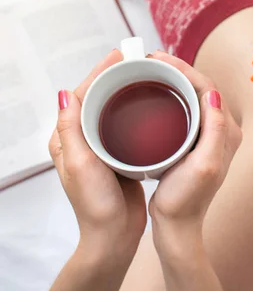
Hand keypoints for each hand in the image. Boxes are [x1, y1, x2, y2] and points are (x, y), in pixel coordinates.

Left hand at [49, 50, 146, 260]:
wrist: (114, 235)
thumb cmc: (94, 205)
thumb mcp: (80, 164)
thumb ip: (71, 129)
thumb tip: (64, 93)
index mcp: (66, 138)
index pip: (80, 95)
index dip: (98, 73)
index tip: (118, 56)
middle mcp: (81, 138)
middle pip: (96, 97)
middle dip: (113, 76)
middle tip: (135, 59)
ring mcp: (100, 145)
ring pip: (111, 107)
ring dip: (125, 88)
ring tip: (144, 73)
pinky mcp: (118, 153)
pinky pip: (125, 122)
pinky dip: (135, 107)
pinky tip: (150, 101)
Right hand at [148, 52, 241, 237]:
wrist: (178, 226)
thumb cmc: (187, 200)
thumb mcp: (203, 166)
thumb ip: (213, 131)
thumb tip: (212, 94)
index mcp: (226, 131)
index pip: (208, 86)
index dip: (183, 67)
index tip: (158, 59)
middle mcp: (223, 129)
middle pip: (202, 86)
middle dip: (178, 68)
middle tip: (151, 59)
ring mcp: (210, 135)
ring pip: (194, 94)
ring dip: (176, 78)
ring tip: (152, 69)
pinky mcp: (197, 140)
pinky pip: (188, 106)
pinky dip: (173, 93)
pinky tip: (156, 92)